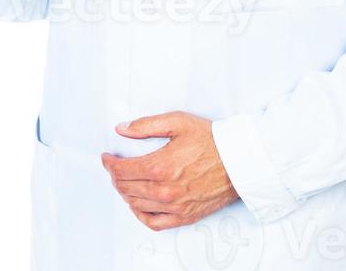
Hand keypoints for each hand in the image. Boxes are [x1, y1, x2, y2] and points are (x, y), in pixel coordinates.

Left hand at [101, 111, 238, 231]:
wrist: (238, 161)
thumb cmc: (211, 140)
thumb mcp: (178, 122)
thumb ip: (146, 126)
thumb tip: (122, 129)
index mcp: (159, 166)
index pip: (122, 170)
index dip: (109, 163)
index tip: (107, 158)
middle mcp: (163, 190)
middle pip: (126, 188)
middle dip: (115, 176)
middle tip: (114, 167)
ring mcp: (173, 206)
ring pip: (136, 205)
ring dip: (125, 193)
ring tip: (125, 181)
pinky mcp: (183, 216)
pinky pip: (153, 222)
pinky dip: (140, 214)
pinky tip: (138, 204)